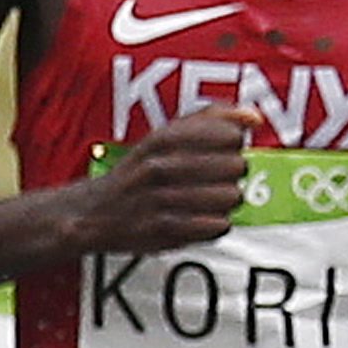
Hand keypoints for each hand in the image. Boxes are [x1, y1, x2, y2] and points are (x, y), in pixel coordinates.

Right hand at [72, 106, 249, 255]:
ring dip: (228, 201)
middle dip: (233, 174)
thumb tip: (254, 118)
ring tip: (211, 200)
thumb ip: (210, 119)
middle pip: (236, 166)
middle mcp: (160, 166)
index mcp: (162, 139)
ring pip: (231, 197)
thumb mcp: (165, 136)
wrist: (93, 213)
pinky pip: (218, 226)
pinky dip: (217, 224)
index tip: (221, 150)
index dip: (233, 145)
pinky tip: (203, 220)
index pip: (229, 135)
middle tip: (218, 178)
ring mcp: (161, 199)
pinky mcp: (164, 229)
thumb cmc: (139, 172)